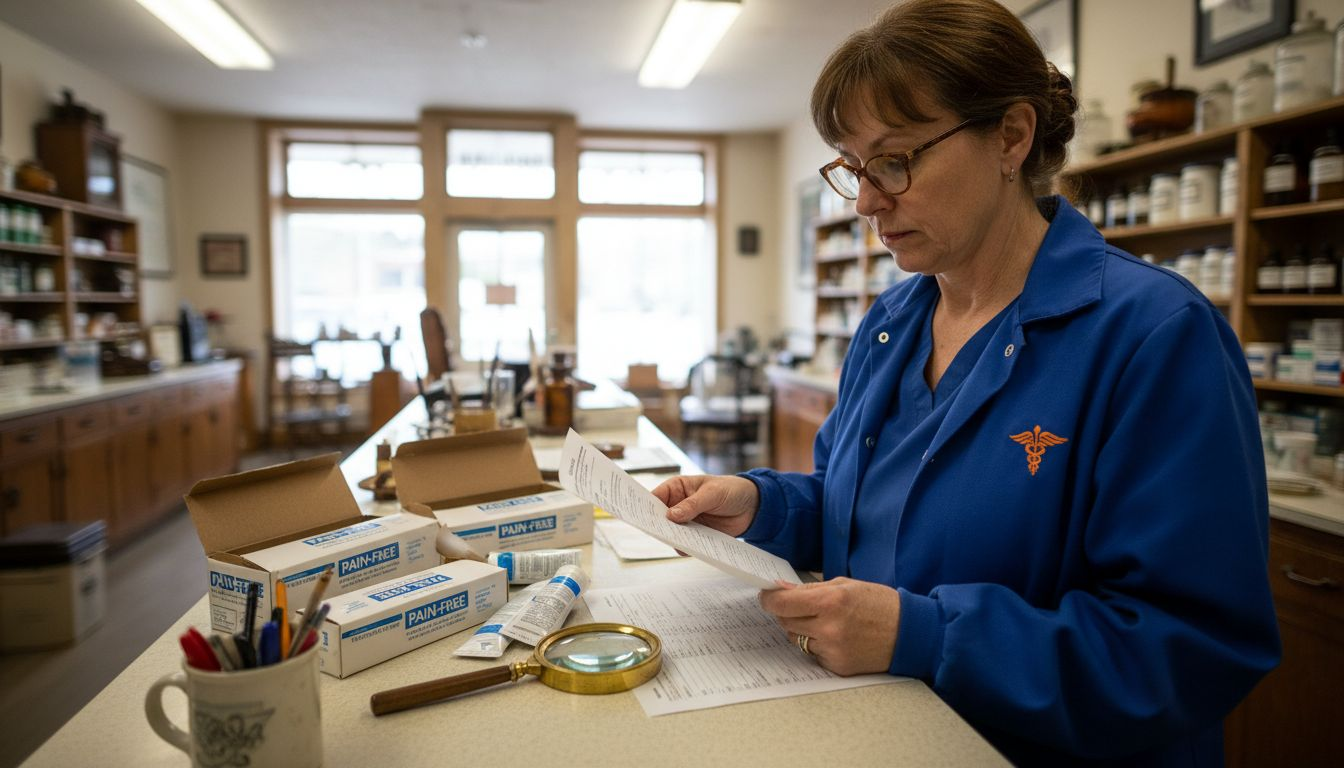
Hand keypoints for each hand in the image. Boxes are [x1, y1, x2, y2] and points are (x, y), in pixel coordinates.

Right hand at [652, 474, 758, 537]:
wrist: (753, 506)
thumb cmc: (731, 490)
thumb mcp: (712, 493)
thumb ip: (692, 505)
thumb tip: (671, 516)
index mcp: (677, 488)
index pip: (655, 497)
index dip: (646, 507)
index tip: (642, 517)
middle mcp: (678, 505)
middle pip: (660, 518)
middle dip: (659, 526)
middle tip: (659, 533)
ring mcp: (687, 521)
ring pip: (672, 533)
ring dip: (673, 539)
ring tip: (678, 542)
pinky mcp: (697, 535)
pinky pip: (686, 544)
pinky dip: (686, 547)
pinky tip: (690, 549)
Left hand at [760, 578, 900, 675]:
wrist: (909, 633)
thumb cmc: (879, 604)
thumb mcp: (845, 585)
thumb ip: (810, 589)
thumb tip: (781, 589)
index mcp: (830, 602)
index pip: (782, 604)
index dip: (769, 599)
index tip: (767, 596)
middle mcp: (828, 628)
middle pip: (785, 621)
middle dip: (787, 612)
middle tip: (799, 606)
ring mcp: (832, 650)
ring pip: (796, 638)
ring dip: (802, 629)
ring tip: (824, 621)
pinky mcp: (837, 666)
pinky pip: (812, 653)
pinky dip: (817, 644)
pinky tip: (837, 637)